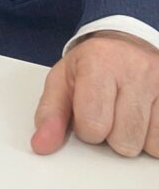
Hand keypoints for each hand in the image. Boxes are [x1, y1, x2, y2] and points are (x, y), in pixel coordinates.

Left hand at [32, 32, 158, 157]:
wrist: (124, 43)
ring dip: (134, 138)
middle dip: (111, 135)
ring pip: (148, 145)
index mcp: (99, 62)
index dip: (86, 128)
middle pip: (123, 141)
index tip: (86, 112)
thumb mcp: (62, 81)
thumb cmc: (91, 65)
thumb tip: (41, 145)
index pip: (93, 125)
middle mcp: (135, 70)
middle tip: (109, 112)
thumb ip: (50, 114)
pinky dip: (153, 138)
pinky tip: (144, 117)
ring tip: (126, 113)